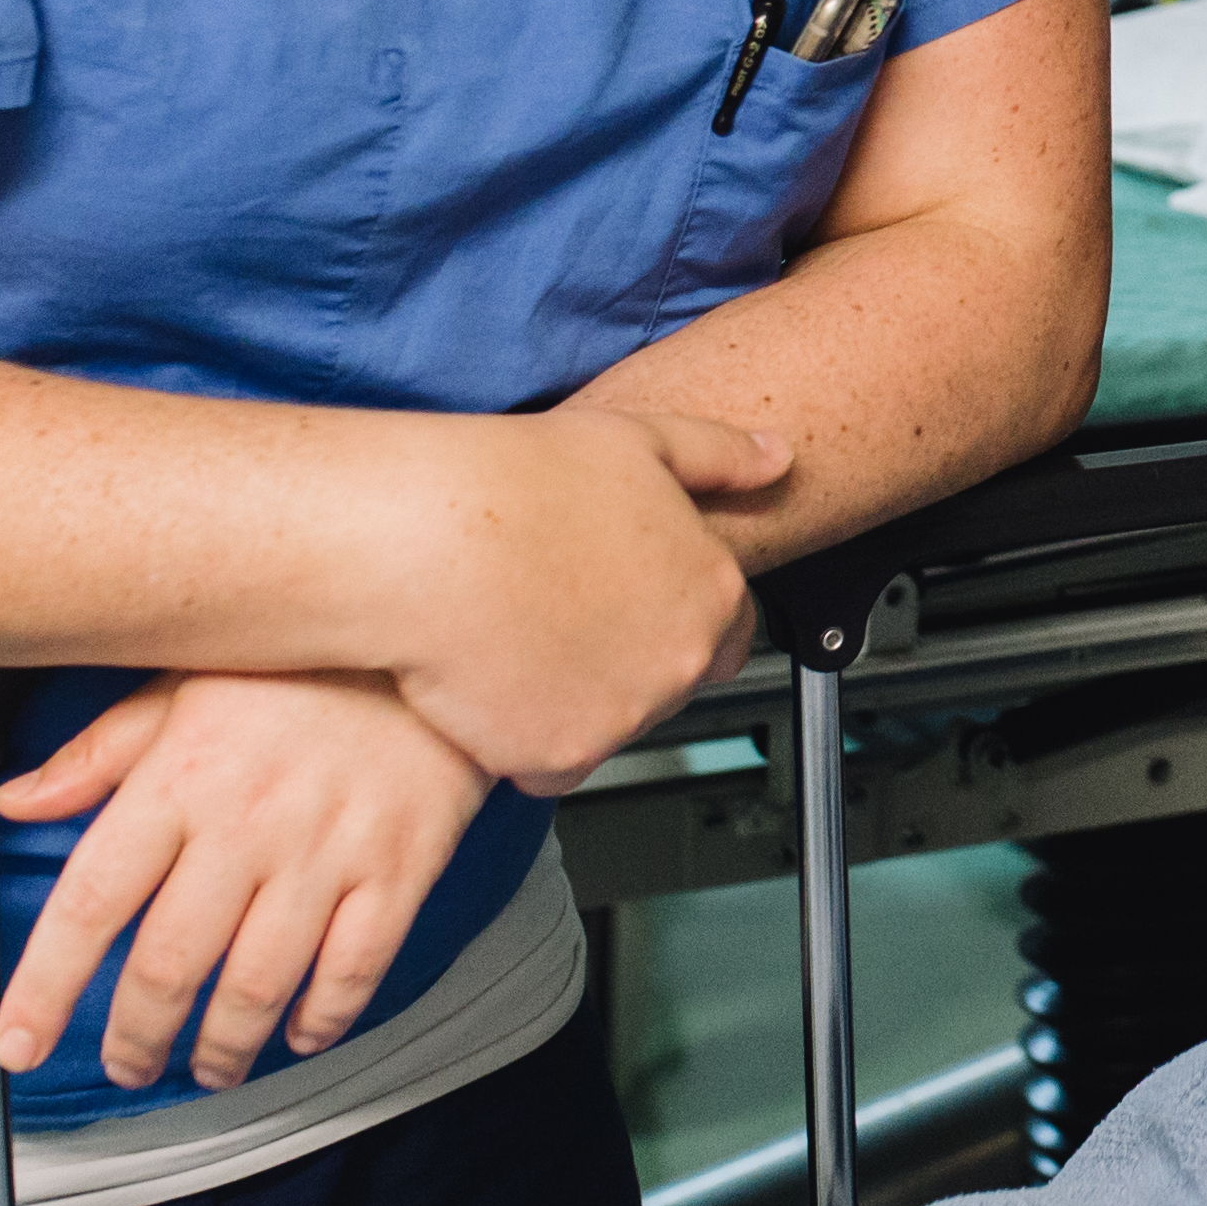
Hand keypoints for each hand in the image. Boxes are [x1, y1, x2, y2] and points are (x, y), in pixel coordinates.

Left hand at [0, 671, 495, 1089]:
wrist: (435, 629)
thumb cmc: (302, 662)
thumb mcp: (182, 683)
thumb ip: (98, 753)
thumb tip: (17, 799)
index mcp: (181, 776)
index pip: (91, 902)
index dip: (45, 987)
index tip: (18, 1043)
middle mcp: (247, 823)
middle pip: (171, 964)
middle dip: (137, 1037)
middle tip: (129, 1064)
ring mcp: (328, 851)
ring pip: (258, 984)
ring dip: (222, 1047)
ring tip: (208, 1066)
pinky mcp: (399, 868)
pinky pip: (353, 970)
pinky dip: (320, 1019)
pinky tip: (298, 1033)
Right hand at [378, 405, 786, 790]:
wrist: (430, 542)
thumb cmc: (521, 484)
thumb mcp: (641, 440)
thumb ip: (721, 456)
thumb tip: (776, 458)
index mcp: (710, 592)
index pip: (730, 633)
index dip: (679, 617)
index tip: (636, 607)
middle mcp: (679, 663)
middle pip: (667, 682)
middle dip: (627, 658)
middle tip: (563, 615)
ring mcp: (622, 717)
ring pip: (610, 725)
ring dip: (578, 699)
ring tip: (522, 639)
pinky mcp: (558, 757)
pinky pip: (551, 765)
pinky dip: (525, 739)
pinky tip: (495, 683)